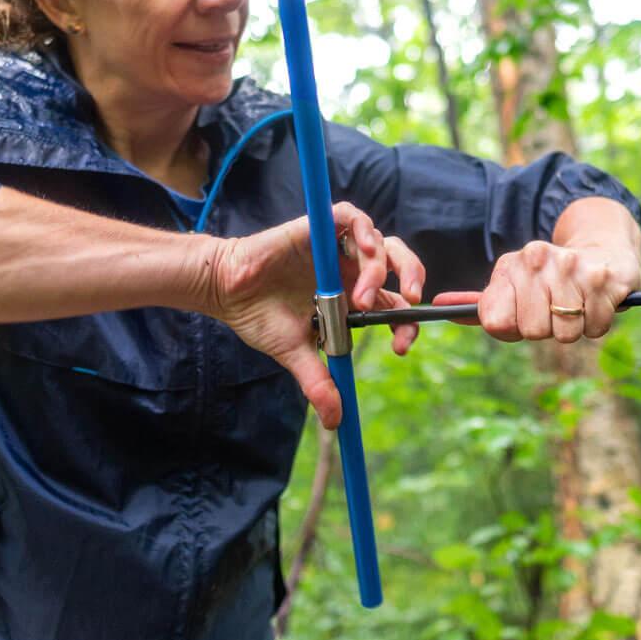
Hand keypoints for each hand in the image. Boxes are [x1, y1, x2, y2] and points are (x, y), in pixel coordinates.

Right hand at [205, 201, 424, 427]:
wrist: (226, 292)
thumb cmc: (260, 318)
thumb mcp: (296, 354)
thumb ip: (319, 383)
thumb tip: (334, 422)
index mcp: (353, 297)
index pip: (395, 305)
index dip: (406, 323)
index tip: (401, 347)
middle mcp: (351, 270)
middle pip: (399, 264)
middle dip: (414, 278)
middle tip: (411, 302)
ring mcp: (336, 248)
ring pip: (380, 242)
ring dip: (380, 268)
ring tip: (362, 297)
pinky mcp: (319, 229)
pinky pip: (353, 217)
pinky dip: (363, 230)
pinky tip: (361, 249)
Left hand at [432, 240, 640, 343]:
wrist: (603, 253)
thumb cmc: (550, 282)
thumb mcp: (513, 285)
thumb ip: (480, 304)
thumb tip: (436, 305)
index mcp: (512, 263)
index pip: (496, 323)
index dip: (512, 328)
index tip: (523, 314)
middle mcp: (539, 259)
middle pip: (531, 331)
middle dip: (545, 329)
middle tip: (555, 309)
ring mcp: (572, 267)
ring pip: (565, 334)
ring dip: (573, 328)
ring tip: (576, 305)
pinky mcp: (603, 280)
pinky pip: (595, 329)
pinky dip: (596, 324)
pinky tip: (595, 303)